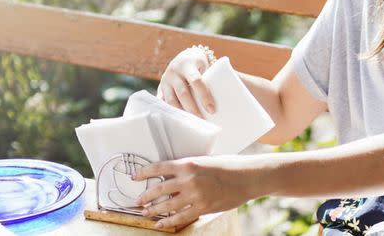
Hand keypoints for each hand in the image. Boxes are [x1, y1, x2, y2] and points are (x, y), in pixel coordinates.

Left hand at [133, 156, 253, 228]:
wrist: (248, 177)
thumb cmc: (229, 165)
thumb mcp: (206, 160)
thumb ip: (190, 167)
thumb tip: (174, 173)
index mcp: (188, 164)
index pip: (159, 167)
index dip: (144, 172)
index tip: (135, 177)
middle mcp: (189, 179)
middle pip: (159, 189)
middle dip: (145, 196)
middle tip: (137, 200)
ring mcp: (196, 195)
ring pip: (168, 205)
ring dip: (154, 210)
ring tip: (145, 213)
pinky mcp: (203, 208)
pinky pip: (181, 217)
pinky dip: (168, 221)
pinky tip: (160, 224)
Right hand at [157, 47, 215, 116]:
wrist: (184, 58)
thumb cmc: (200, 65)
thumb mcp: (207, 65)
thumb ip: (215, 77)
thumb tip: (232, 90)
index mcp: (187, 64)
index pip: (196, 81)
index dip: (204, 96)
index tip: (212, 109)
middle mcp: (174, 71)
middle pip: (183, 93)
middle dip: (193, 109)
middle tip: (202, 121)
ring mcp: (165, 80)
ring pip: (171, 100)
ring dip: (181, 113)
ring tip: (191, 123)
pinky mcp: (160, 88)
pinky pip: (163, 103)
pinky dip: (170, 112)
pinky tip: (178, 121)